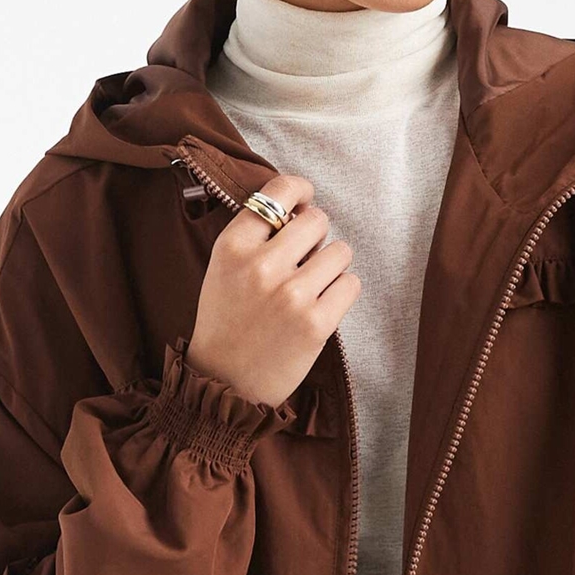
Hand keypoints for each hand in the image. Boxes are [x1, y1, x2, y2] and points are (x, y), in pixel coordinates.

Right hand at [186, 170, 360, 408]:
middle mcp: (261, 266)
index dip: (300, 191)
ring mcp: (290, 295)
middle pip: (317, 220)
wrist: (223, 383)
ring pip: (340, 251)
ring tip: (311, 288)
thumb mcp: (223, 269)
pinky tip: (320, 307)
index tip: (305, 199)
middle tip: (304, 260)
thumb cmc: (227, 322)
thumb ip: (255, 236)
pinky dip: (341, 293)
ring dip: (332, 266)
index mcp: (232, 247)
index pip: (280, 192)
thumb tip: (304, 208)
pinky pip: (351, 284)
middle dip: (316, 237)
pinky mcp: (316, 323)